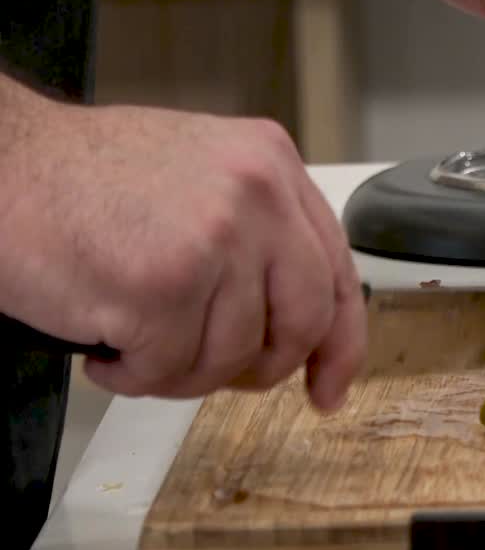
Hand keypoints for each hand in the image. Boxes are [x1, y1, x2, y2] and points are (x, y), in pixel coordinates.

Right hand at [0, 82, 366, 412]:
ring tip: (133, 339)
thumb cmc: (79, 176)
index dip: (341, 342)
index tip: (330, 384)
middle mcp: (257, 197)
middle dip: (262, 367)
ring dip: (178, 370)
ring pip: (232, 356)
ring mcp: (214, 241)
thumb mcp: (200, 175)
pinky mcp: (161, 288)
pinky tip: (104, 345)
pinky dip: (131, 377)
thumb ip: (256, 234)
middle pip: (303, 322)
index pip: (337, 271)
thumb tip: (291, 319)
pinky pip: (169, 371)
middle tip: (217, 374)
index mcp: (272, 164)